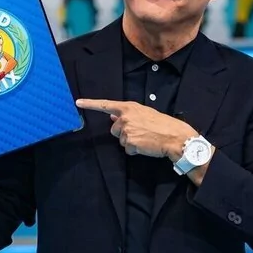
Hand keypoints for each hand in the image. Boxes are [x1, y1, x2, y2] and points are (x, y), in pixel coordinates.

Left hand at [76, 98, 196, 159]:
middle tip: (141, 132)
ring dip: (131, 142)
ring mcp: (126, 130)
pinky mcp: (129, 142)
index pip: (106, 105)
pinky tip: (146, 145)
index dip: (91, 104)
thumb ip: (128, 115)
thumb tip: (112, 117)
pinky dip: (136, 150)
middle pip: (114, 130)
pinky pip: (128, 149)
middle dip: (124, 133)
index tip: (78, 102)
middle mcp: (125, 117)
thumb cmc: (163, 124)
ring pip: (121, 140)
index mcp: (129, 107)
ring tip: (145, 138)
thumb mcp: (145, 114)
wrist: (174, 136)